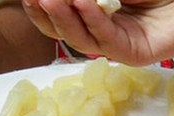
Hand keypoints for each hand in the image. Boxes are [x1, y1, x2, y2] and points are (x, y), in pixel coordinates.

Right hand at [24, 0, 173, 64]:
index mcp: (94, 13)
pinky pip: (107, 39)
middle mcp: (101, 31)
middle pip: (62, 28)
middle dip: (44, 11)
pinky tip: (82, 2)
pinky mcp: (135, 53)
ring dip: (62, 16)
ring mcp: (118, 45)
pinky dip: (92, 19)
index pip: (57, 13)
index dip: (38, 4)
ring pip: (80, 37)